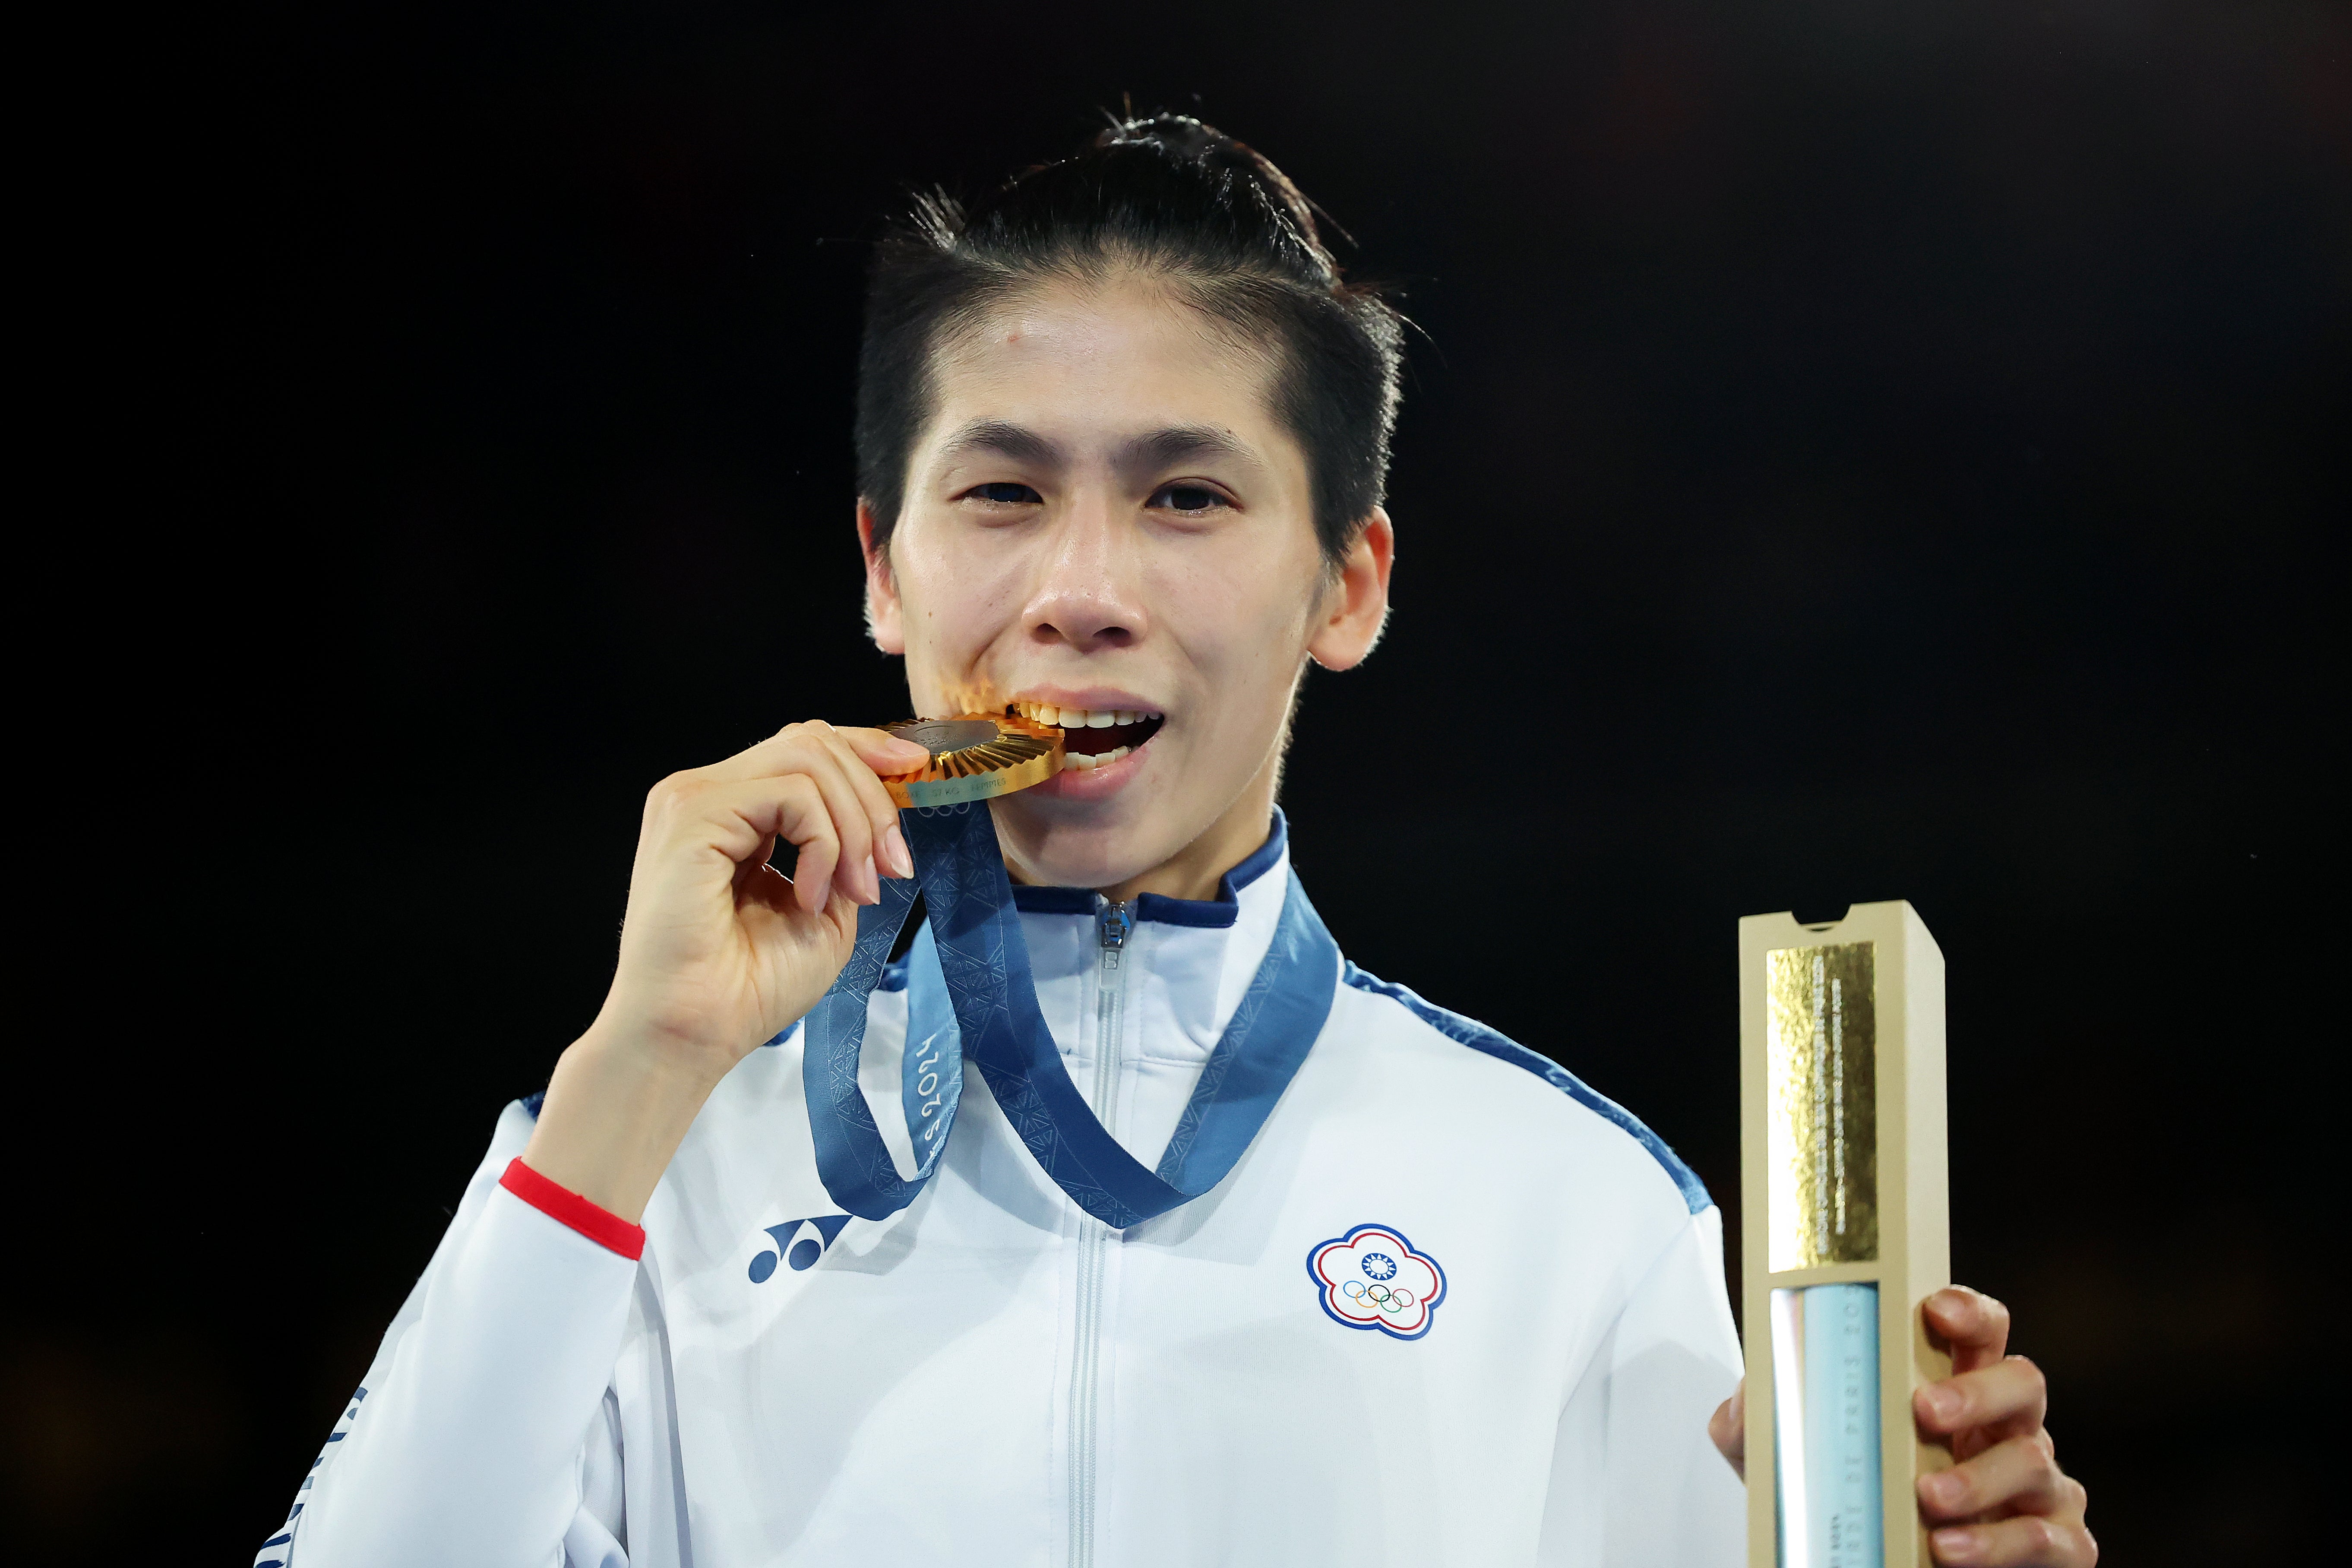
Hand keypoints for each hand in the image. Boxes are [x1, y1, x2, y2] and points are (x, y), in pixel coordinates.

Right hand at [522, 721, 927, 1218]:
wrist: (692, 1035)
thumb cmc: (746, 991)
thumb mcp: (825, 912)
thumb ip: (846, 856)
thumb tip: (878, 824)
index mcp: (730, 813)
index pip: (803, 747)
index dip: (866, 749)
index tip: (916, 769)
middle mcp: (706, 794)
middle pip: (813, 742)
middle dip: (873, 799)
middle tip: (891, 867)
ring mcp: (694, 799)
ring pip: (807, 758)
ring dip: (854, 825)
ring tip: (855, 890)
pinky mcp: (694, 814)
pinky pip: (791, 794)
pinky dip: (824, 844)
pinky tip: (813, 896)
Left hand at [1705, 1286, 2093, 1566]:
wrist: (1873, 1564)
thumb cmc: (1851, 1507)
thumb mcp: (1790, 1461)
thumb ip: (1760, 1423)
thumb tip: (1749, 1397)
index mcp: (1954, 1390)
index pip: (1978, 1331)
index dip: (1968, 1311)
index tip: (1936, 1309)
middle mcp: (2005, 1428)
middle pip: (2021, 1381)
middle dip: (1976, 1390)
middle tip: (1924, 1409)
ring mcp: (2038, 1487)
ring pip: (2034, 1460)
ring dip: (1978, 1478)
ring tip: (1927, 1500)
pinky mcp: (2058, 1545)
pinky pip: (2052, 1538)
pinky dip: (2001, 1544)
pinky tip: (1952, 1550)